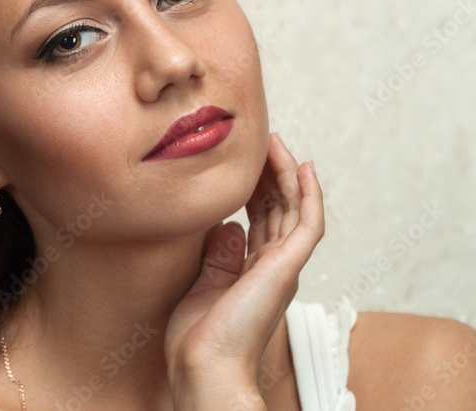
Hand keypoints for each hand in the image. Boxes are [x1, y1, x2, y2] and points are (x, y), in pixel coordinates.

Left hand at [164, 132, 323, 408]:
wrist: (203, 366)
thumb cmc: (197, 338)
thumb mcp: (202, 285)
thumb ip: (217, 257)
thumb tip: (228, 227)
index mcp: (253, 273)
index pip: (260, 221)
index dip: (256, 190)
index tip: (246, 165)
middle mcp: (273, 268)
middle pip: (279, 210)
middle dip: (271, 175)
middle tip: (262, 142)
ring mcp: (283, 267)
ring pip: (294, 209)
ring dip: (286, 174)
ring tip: (276, 143)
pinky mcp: (286, 268)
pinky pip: (307, 224)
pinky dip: (309, 194)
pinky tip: (303, 167)